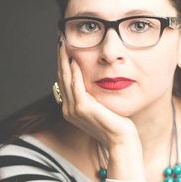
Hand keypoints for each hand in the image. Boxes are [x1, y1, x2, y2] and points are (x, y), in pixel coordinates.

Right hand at [56, 35, 138, 149]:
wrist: (120, 139)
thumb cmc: (115, 124)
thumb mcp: (100, 108)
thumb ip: (93, 97)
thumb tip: (93, 85)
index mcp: (71, 110)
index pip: (64, 82)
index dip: (63, 65)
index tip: (65, 49)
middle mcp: (68, 110)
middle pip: (61, 78)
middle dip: (60, 59)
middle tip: (60, 41)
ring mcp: (73, 110)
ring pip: (65, 79)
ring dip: (64, 61)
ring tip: (63, 45)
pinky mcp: (82, 108)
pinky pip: (75, 85)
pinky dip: (74, 72)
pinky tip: (74, 60)